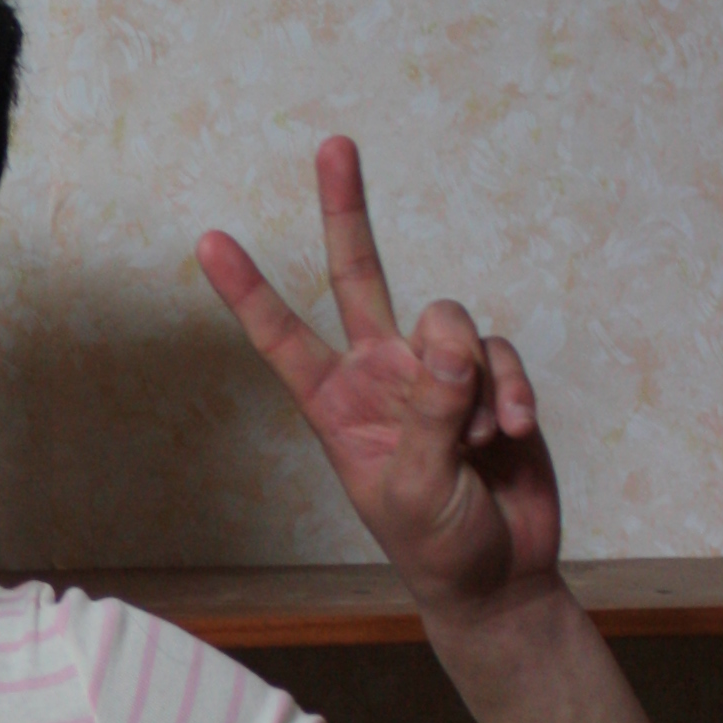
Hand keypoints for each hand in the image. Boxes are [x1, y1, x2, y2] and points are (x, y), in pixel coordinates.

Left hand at [197, 137, 558, 617]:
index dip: (248, 291)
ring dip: (473, 379)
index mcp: (335, 406)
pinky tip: (513, 433)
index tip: (208, 240)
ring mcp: (434, 373)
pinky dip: (510, 390)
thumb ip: (431, 413)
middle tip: (333, 144)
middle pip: (358, 275)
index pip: (283, 337)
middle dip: (346, 209)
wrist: (502, 577)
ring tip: (480, 440)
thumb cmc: (439, 547)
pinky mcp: (488, 378)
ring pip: (449, 320)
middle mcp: (378, 376)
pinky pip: (499, 353)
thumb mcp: (420, 491)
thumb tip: (449, 337)